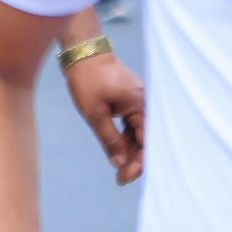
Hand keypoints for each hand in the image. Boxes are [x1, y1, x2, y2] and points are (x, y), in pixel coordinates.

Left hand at [64, 51, 145, 183]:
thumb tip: (119, 163)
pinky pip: (133, 124)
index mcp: (141, 106)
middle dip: (135, 160)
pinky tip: (118, 151)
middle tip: (120, 179)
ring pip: (139, 132)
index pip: (147, 141)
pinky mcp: (130, 100)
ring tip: (118, 169)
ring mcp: (138, 101)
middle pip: (146, 139)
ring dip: (130, 151)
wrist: (84, 52)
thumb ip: (109, 139)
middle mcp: (145, 103)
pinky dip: (126, 138)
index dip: (139, 162)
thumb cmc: (89, 80)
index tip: (126, 178)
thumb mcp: (95, 113)